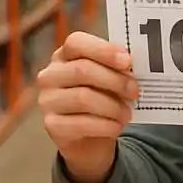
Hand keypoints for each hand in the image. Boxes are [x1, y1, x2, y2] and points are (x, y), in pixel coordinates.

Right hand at [37, 31, 139, 182]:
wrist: (90, 139)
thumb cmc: (103, 101)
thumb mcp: (111, 81)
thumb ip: (118, 70)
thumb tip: (131, 68)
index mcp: (65, 56)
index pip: (76, 42)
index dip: (103, 50)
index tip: (127, 61)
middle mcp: (50, 75)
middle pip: (82, 70)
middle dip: (115, 80)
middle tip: (135, 91)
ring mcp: (47, 100)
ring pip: (83, 98)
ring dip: (112, 107)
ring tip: (127, 114)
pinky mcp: (52, 125)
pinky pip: (81, 123)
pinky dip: (105, 125)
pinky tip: (116, 126)